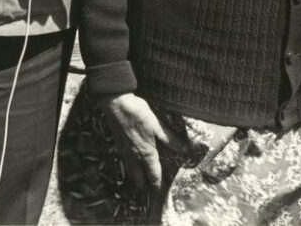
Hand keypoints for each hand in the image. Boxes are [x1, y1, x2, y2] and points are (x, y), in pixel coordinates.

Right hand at [101, 93, 188, 216]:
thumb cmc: (137, 113)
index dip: (158, 187)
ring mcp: (124, 152)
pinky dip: (131, 169)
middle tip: (151, 192)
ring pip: (131, 172)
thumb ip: (171, 139)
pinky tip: (133, 163)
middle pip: (139, 180)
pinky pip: (126, 163)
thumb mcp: (157, 125)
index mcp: (146, 154)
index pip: (154, 176)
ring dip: (137, 179)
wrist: (115, 103)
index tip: (162, 196)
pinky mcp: (118, 145)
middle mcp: (134, 157)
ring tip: (143, 181)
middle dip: (145, 187)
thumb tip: (186, 150)